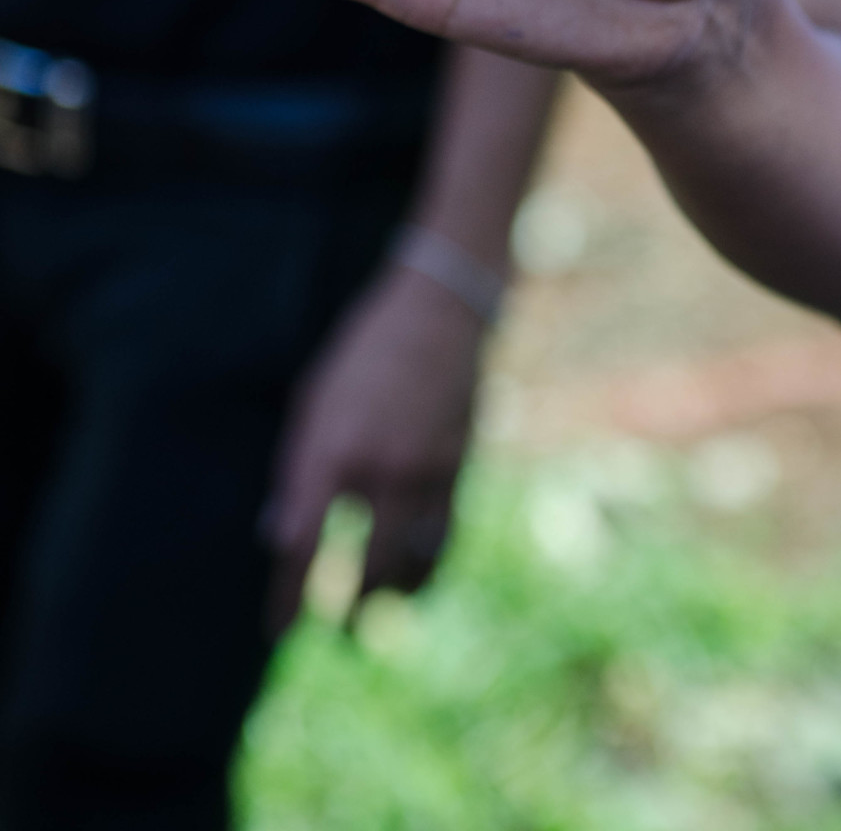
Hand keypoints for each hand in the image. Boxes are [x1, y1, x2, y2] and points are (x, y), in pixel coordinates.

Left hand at [264, 262, 483, 635]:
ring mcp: (427, 472)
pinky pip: (443, 539)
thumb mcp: (313, 401)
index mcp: (333, 450)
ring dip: (392, 597)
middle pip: (366, 568)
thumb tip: (279, 536)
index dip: (288, 596)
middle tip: (337, 631)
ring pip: (412, 562)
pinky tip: (415, 583)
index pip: (302, 545)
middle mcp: (381, 470)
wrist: (439, 311)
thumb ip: (297, 470)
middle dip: (350, 610)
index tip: (278, 631)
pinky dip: (427, 569)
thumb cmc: (363, 352)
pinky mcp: (459, 469)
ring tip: (376, 614)